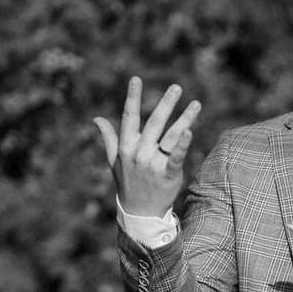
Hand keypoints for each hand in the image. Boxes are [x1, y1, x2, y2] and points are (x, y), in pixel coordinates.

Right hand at [93, 77, 200, 216]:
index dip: (132, 97)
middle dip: (165, 104)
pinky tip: (190, 131)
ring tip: (196, 104)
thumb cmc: (127, 183)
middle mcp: (139, 153)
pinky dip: (182, 145)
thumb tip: (96, 119)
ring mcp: (153, 164)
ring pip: (170, 136)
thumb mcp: (114, 161)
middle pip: (154, 123)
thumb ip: (108, 138)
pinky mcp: (168, 175)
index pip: (129, 117)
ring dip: (184, 119)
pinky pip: (176, 157)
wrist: (140, 212)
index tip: (136, 79)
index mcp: (126, 147)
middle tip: (176, 87)